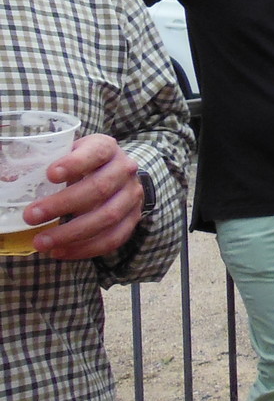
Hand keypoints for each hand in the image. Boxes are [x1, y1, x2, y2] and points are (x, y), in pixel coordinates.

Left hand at [25, 134, 146, 260]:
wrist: (118, 174)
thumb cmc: (84, 163)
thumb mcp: (68, 152)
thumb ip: (45, 161)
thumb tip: (7, 178)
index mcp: (107, 148)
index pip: (96, 153)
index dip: (75, 164)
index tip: (50, 175)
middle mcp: (125, 170)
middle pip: (99, 188)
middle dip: (62, 204)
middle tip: (30, 216)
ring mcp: (132, 196)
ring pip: (107, 217)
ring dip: (71, 233)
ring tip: (41, 242)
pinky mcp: (133, 219)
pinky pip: (113, 238)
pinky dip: (85, 248)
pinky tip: (60, 251)